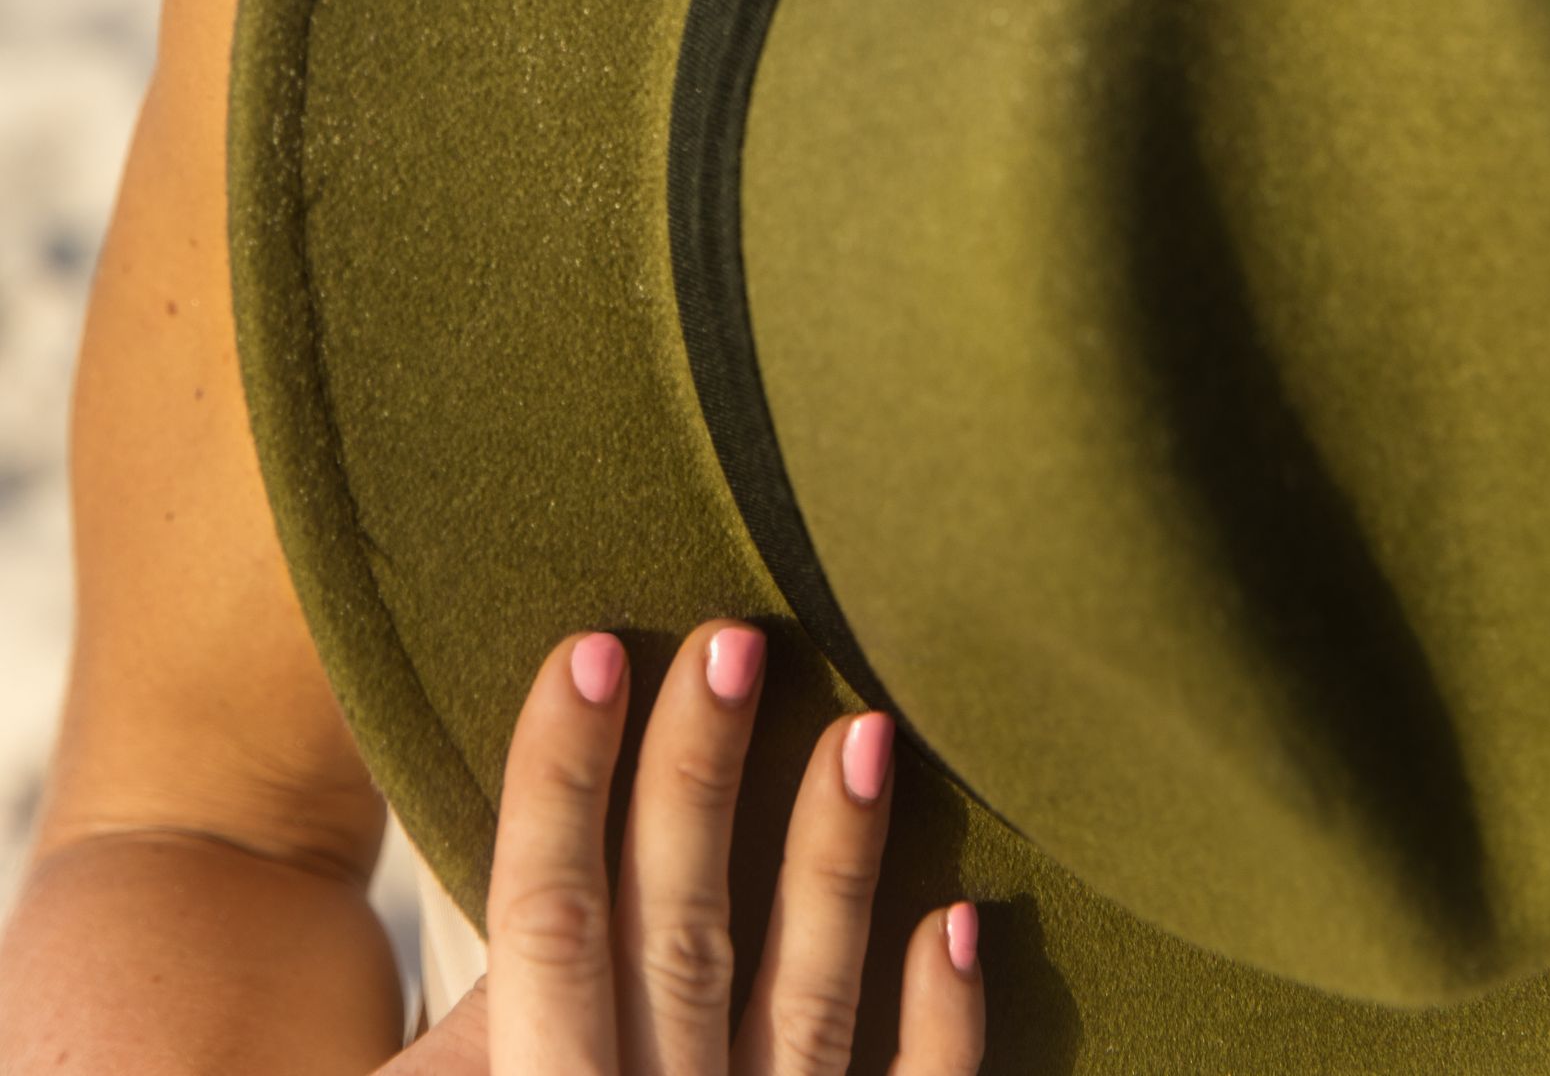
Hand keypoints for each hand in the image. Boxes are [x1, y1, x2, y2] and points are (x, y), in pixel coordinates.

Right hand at [384, 620, 983, 1073]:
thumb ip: (464, 1052)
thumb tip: (544, 889)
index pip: (543, 925)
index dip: (560, 782)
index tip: (594, 646)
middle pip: (674, 937)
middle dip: (698, 782)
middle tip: (736, 638)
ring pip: (805, 1006)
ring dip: (835, 867)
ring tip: (865, 732)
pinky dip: (943, 1027)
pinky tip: (962, 921)